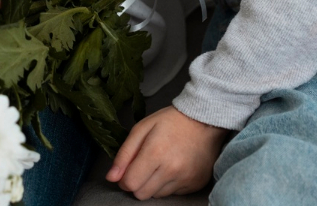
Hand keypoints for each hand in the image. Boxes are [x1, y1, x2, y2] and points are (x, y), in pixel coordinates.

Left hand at [106, 106, 227, 198]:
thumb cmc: (170, 121)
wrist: (205, 121)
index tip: (128, 169)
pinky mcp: (195, 184)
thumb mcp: (142, 128)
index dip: (124, 179)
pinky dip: (169, 184)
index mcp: (155, 153)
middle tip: (144, 166)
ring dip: (153, 184)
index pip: (130, 183)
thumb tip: (111, 177)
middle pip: (142, 194)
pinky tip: (174, 167)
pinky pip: (173, 194)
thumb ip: (124, 154)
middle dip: (138, 183)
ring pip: (157, 196)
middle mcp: (171, 170)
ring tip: (161, 164)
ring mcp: (185, 179)